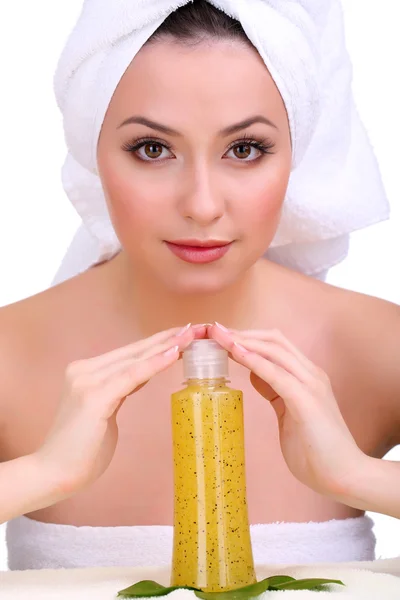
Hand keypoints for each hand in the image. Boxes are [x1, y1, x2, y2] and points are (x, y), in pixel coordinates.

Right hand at [36, 324, 204, 497]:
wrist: (54, 474)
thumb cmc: (82, 449)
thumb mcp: (106, 409)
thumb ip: (121, 388)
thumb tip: (145, 372)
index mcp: (86, 371)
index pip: (131, 352)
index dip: (161, 341)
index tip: (188, 333)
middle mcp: (84, 370)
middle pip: (136, 350)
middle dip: (170, 337)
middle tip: (198, 327)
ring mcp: (87, 382)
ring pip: (136, 359)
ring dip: (167, 345)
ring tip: (192, 335)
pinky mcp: (93, 398)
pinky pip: (131, 376)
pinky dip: (154, 364)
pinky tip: (174, 353)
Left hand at [208, 324, 364, 498]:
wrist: (344, 476)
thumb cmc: (317, 450)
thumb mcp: (290, 412)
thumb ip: (276, 392)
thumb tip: (256, 375)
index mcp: (308, 377)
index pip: (276, 345)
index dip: (248, 337)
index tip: (221, 337)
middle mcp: (311, 374)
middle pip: (274, 340)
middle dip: (242, 333)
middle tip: (213, 332)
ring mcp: (311, 385)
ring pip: (274, 350)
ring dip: (243, 340)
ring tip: (217, 337)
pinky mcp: (305, 401)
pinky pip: (276, 373)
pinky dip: (254, 360)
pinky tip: (235, 353)